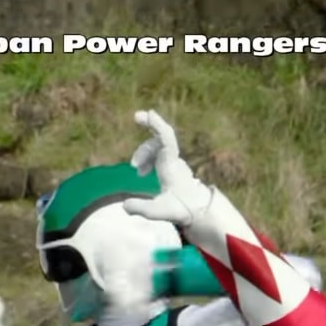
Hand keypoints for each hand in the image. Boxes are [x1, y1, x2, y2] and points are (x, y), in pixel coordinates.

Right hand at [124, 110, 213, 226]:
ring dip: (143, 154)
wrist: (201, 210)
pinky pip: (158, 152)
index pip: (166, 140)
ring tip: (136, 169)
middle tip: (133, 164)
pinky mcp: (173, 166)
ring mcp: (174, 162)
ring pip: (156, 147)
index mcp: (172, 166)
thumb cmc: (183, 209)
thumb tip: (124, 205)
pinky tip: (142, 171)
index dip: (157, 125)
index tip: (148, 113)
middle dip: (143, 147)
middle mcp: (174, 160)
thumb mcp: (160, 211)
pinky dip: (147, 158)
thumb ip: (142, 208)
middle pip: (158, 141)